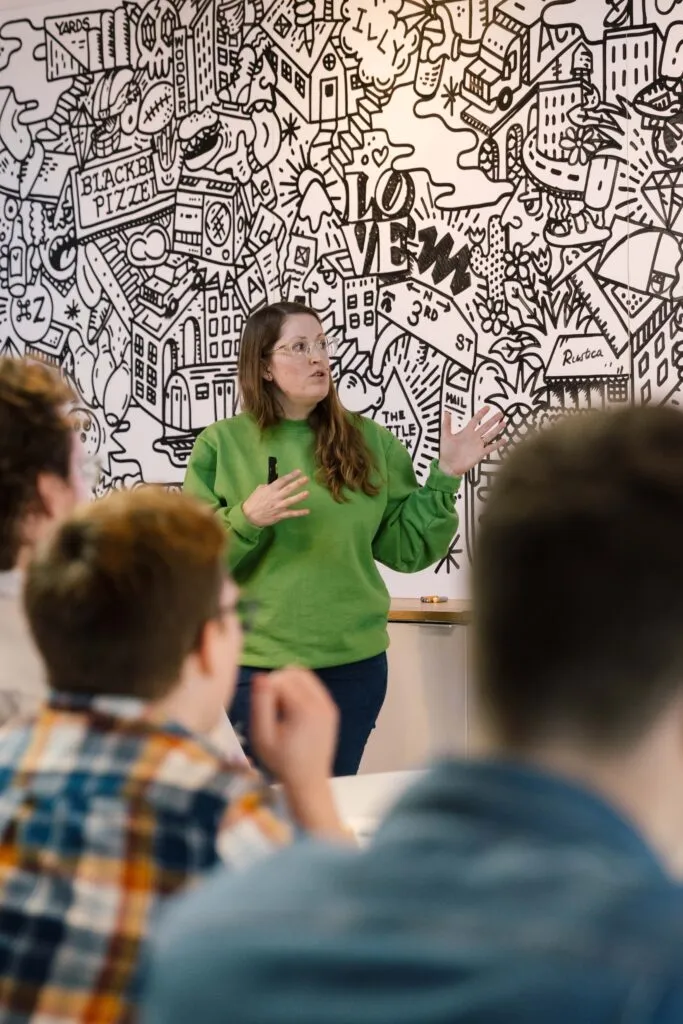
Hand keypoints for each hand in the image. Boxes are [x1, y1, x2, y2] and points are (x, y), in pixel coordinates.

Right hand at [242, 469, 309, 526]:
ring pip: (291, 501)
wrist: (249, 516)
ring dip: (299, 497)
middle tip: (306, 479)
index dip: (291, 475)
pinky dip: (299, 513)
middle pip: (289, 489)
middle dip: (298, 483)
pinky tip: (307, 511)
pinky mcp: (280, 515)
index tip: (299, 471)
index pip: (282, 480)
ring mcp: (278, 506)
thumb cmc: (253, 501)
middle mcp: (276, 497)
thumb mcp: (259, 490)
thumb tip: (274, 483)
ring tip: (307, 493)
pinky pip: (291, 514)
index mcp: (271, 489)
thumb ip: (268, 486)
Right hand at [250, 668, 337, 787]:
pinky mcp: (331, 709)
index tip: (265, 711)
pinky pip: (313, 686)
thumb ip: (260, 705)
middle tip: (272, 707)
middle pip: (293, 671)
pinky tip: (293, 711)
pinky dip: (300, 690)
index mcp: (304, 709)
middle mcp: (321, 702)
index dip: (266, 690)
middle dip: (278, 682)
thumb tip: (260, 676)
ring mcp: (329, 704)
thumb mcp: (262, 736)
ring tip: (282, 708)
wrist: (309, 781)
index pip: (279, 678)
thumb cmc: (282, 762)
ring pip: (305, 675)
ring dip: (289, 684)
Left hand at [439, 407, 505, 476]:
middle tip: (500, 413)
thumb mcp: (445, 436)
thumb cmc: (446, 452)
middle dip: (493, 420)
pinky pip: (491, 448)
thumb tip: (446, 412)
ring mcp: (478, 445)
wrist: (449, 466)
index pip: (475, 420)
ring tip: (504, 423)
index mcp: (466, 432)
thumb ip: (447, 424)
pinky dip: (498, 444)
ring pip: (490, 435)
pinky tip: (504, 440)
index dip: (481, 413)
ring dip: (497, 429)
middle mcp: (474, 437)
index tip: (488, 407)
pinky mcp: (480, 454)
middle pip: (485, 426)